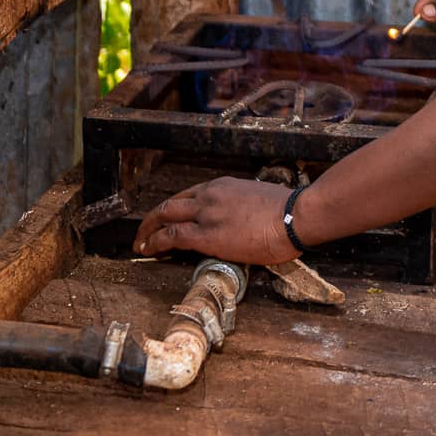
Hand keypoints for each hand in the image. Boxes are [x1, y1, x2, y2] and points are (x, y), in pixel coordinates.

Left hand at [132, 177, 299, 264]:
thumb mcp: (258, 200)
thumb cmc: (287, 212)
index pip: (189, 196)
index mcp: (223, 186)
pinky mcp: (206, 236)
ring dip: (148, 230)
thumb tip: (239, 221)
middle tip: (145, 230)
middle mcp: (209, 195)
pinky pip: (171, 236)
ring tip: (140, 242)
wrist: (294, 217)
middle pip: (170, 204)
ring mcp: (206, 214)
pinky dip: (155, 242)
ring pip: (165, 216)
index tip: (169, 218)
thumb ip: (241, 208)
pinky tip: (148, 249)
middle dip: (153, 217)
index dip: (174, 209)